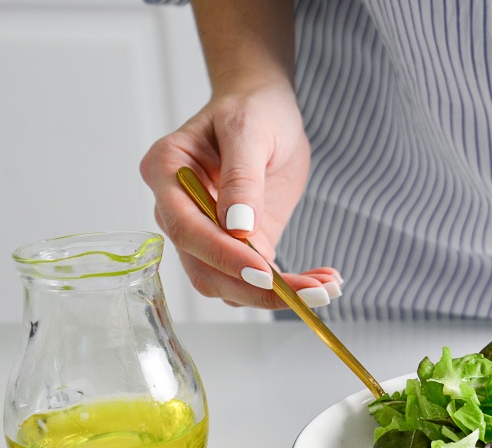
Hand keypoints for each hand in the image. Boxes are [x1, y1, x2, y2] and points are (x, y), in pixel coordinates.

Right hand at [139, 79, 340, 308]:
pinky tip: (321, 282)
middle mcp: (177, 210)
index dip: (224, 256)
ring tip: (325, 289)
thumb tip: (237, 228)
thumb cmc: (252, 108)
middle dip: (256, 289)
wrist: (266, 109)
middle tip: (310, 293)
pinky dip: (288, 288)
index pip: (186, 229)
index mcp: (166, 173)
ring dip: (276, 295)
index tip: (264, 272)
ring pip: (229, 285)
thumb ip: (242, 176)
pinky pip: (254, 280)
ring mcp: (206, 233)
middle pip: (204, 270)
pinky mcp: (237, 247)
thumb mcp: (250, 129)